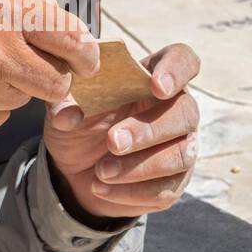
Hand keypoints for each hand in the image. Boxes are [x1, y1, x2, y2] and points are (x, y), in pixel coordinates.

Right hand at [0, 0, 98, 131]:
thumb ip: (31, 3)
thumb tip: (70, 29)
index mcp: (4, 9)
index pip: (71, 40)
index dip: (88, 53)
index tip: (88, 58)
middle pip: (57, 82)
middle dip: (58, 75)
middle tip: (45, 65)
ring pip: (26, 101)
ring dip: (19, 86)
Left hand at [43, 43, 199, 219]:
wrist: (75, 168)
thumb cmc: (81, 122)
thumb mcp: (66, 107)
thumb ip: (64, 103)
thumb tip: (67, 115)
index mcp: (154, 77)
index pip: (183, 60)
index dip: (176, 70)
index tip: (157, 86)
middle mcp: (176, 109)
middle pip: (186, 113)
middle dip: (148, 130)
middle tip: (112, 142)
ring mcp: (181, 146)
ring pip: (180, 155)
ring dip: (138, 166)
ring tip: (100, 171)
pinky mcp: (174, 182)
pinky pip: (165, 189)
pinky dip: (130, 192)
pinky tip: (101, 188)